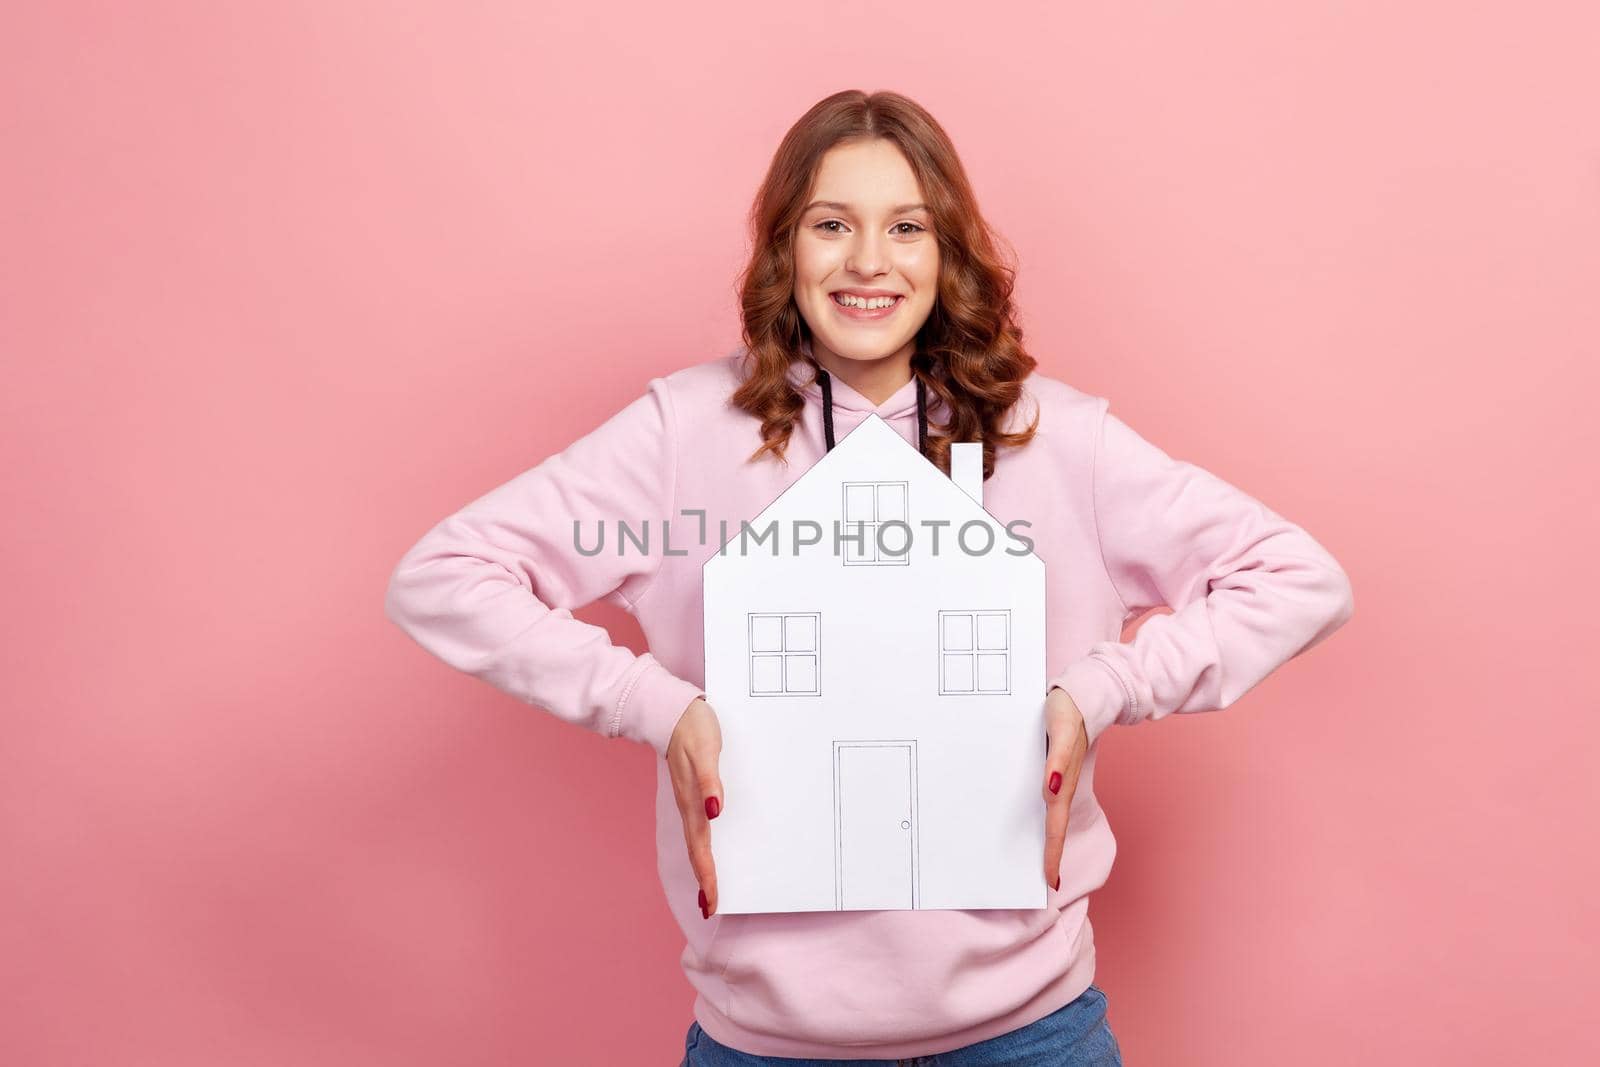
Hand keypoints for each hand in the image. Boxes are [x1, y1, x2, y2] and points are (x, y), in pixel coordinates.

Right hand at [666, 697, 723, 918]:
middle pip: (697, 849)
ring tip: (710, 888)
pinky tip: (711, 848)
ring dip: (704, 865)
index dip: (707, 875)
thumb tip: (716, 811)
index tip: (713, 902)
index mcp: (693, 801)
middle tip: (712, 906)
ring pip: (697, 840)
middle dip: (705, 879)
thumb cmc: (692, 728)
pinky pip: (700, 823)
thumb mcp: (705, 750)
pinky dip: (705, 843)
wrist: (673, 708)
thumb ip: (709, 780)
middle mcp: (690, 805)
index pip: (701, 847)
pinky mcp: (693, 790)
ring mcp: (690, 799)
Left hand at [1042, 685, 1089, 891]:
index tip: (1050, 880)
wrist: (1083, 694)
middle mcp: (1060, 785)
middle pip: (1053, 828)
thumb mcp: (1062, 731)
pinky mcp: (1054, 768)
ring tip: (1037, 861)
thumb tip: (1051, 789)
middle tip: (1042, 881)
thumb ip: (1057, 760)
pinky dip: (1044, 817)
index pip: (1054, 827)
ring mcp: (1058, 778)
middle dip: (1049, 855)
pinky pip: (1048, 799)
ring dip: (1046, 839)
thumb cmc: (1070, 711)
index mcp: (1061, 783)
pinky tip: (1037, 821)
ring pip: (1051, 816)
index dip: (1052, 854)